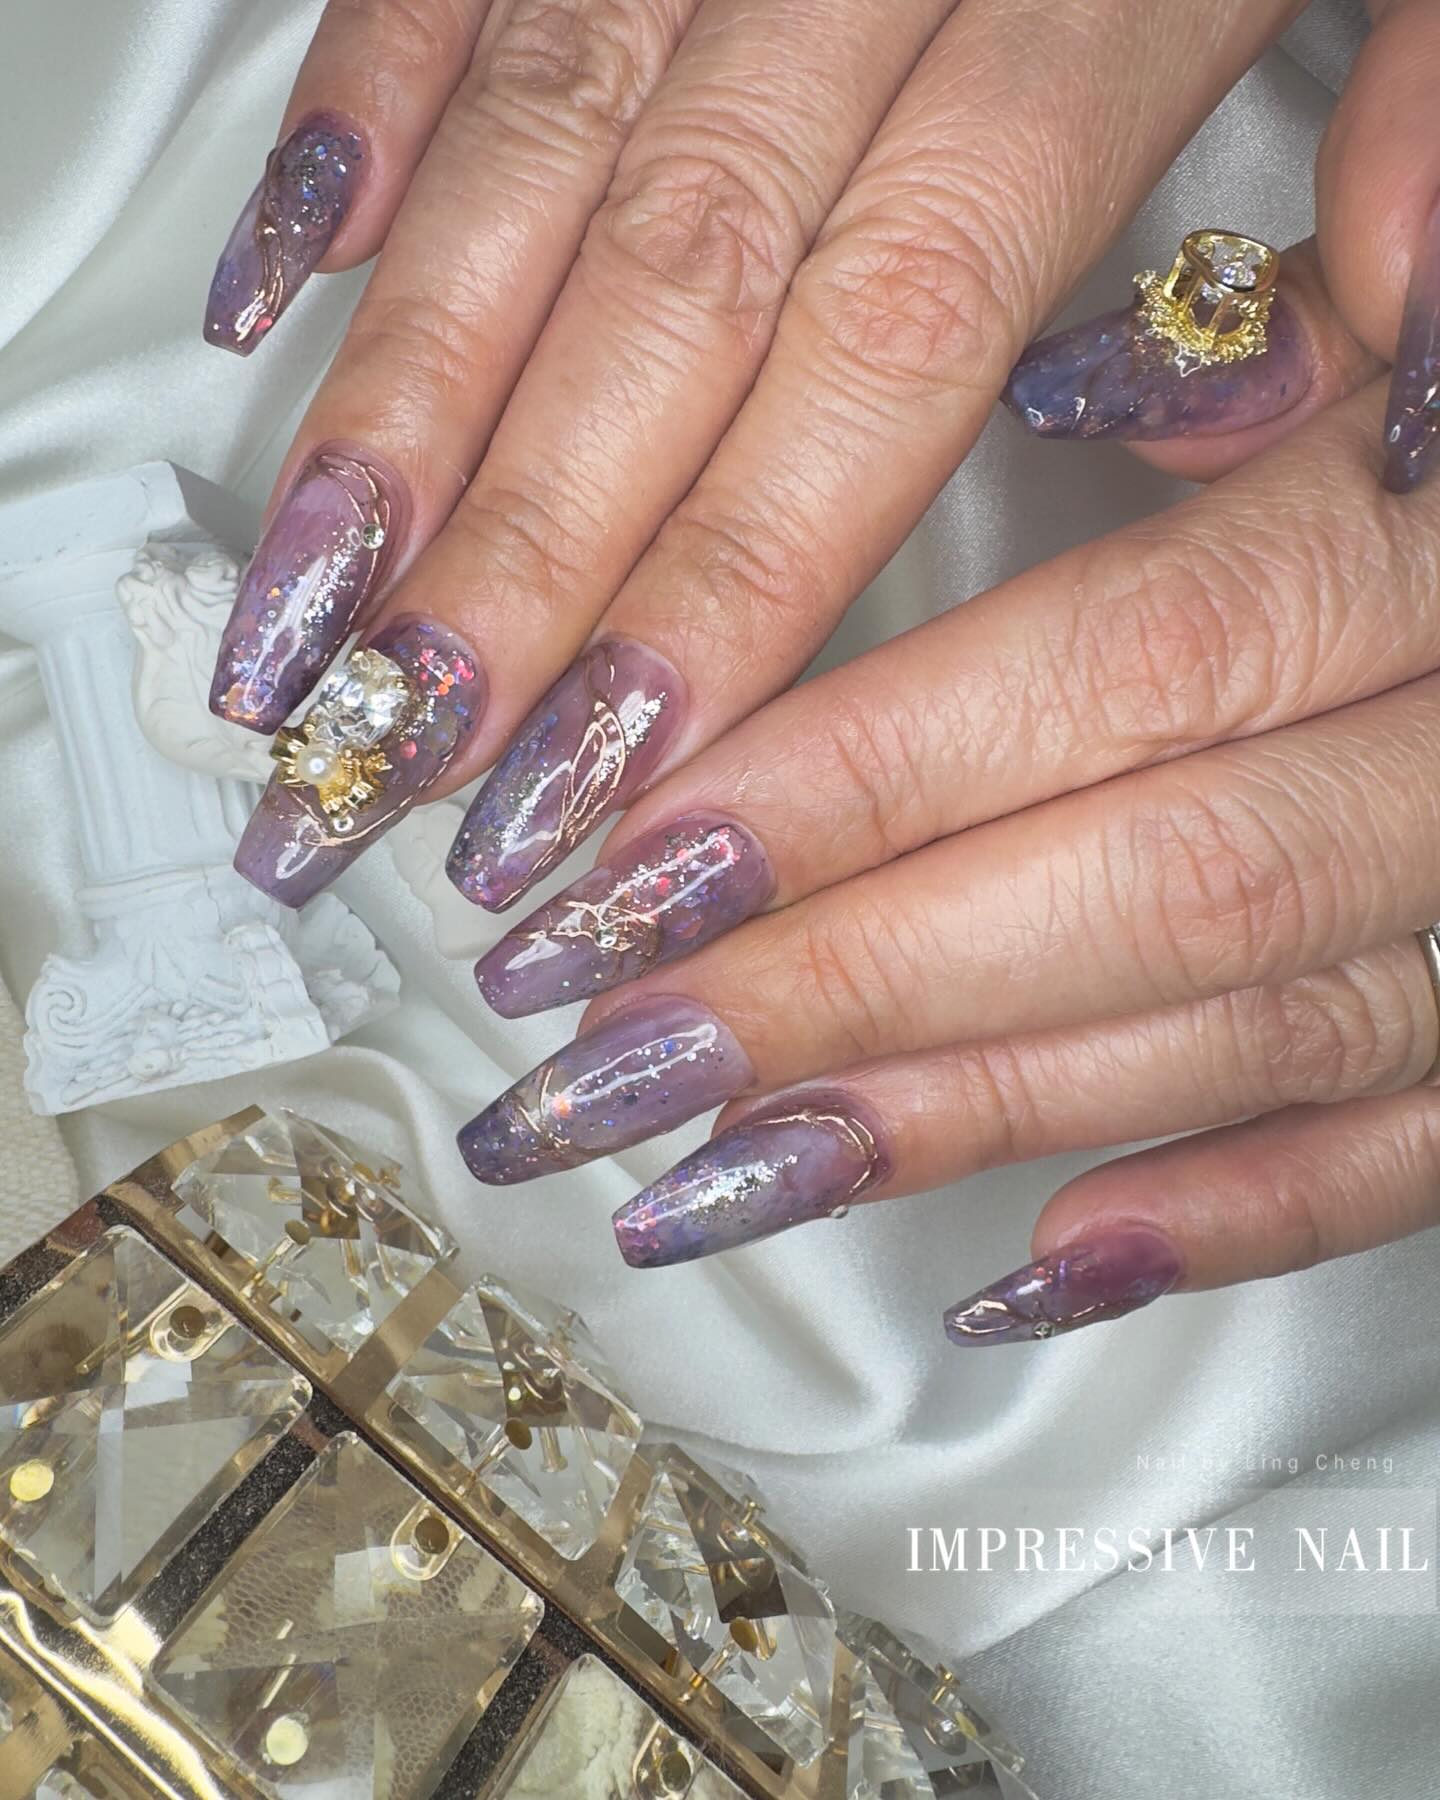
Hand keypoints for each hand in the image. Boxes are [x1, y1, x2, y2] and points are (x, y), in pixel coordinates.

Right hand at [209, 0, 1333, 903]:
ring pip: (545, 147)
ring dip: (410, 393)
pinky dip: (364, 101)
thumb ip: (1428, 112)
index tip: (629, 757)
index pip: (893, 328)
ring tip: (322, 600)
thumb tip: (1405, 339)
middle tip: (419, 742)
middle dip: (527, 545)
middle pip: (678, 285)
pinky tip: (294, 278)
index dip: (735, 567)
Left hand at [454, 368, 1439, 1345]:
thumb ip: (1244, 336)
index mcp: (1418, 537)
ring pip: (1240, 1033)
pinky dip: (1234, 1218)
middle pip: (1147, 885)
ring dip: (964, 1116)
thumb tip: (1071, 384)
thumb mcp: (1376, 314)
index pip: (1118, 669)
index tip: (637, 865)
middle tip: (611, 1058)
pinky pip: (1408, 1149)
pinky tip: (1028, 1271)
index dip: (862, 781)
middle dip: (852, 983)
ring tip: (724, 1171)